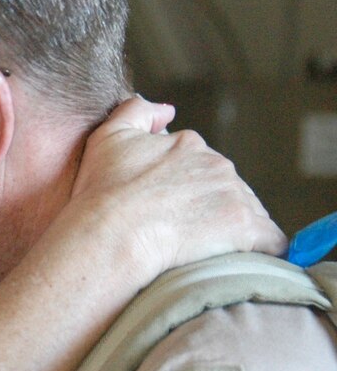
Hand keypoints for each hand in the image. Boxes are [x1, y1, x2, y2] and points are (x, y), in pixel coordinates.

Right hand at [67, 96, 285, 282]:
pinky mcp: (246, 229)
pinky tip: (239, 259)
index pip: (200, 166)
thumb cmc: (102, 193)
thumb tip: (167, 110)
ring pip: (246, 212)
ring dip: (230, 229)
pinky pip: (269, 240)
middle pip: (224, 188)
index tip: (167, 210)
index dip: (185, 190)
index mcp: (188, 146)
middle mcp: (217, 165)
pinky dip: (259, 250)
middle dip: (208, 208)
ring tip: (199, 251)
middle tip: (179, 233)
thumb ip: (136, 111)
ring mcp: (234, 197)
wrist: (110, 233)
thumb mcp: (107, 137)